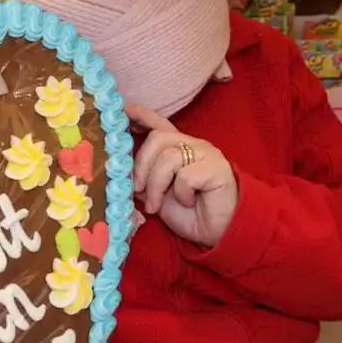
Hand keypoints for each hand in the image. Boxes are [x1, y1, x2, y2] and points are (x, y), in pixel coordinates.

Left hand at [125, 104, 239, 246]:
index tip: (124, 110)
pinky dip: (181, 193)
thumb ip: (144, 180)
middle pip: (157, 139)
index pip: (159, 125)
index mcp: (179, 149)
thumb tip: (123, 172)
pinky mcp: (216, 168)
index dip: (142, 116)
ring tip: (155, 205)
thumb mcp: (158, 195)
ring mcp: (206, 154)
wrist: (218, 232)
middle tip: (136, 190)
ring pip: (168, 158)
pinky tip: (188, 202)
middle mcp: (192, 145)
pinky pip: (186, 175)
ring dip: (155, 186)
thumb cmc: (190, 214)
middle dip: (140, 166)